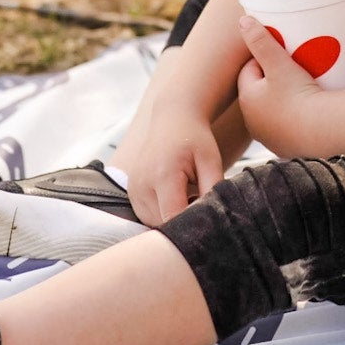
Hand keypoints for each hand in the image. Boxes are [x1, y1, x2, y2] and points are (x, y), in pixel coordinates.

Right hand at [115, 104, 225, 227]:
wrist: (173, 119)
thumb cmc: (195, 139)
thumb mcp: (211, 161)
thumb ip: (212, 191)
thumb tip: (213, 219)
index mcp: (162, 176)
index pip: (173, 217)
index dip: (192, 226)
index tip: (208, 221)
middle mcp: (142, 184)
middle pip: (162, 223)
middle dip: (182, 224)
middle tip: (201, 208)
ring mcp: (132, 189)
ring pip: (152, 223)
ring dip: (171, 220)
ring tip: (188, 201)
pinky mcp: (131, 191)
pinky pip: (146, 216)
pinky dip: (161, 214)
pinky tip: (177, 200)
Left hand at [235, 16, 324, 157]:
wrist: (323, 131)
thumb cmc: (298, 94)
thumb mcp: (278, 63)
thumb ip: (260, 40)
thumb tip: (242, 20)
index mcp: (247, 99)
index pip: (249, 71)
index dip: (263, 59)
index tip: (281, 55)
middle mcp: (252, 122)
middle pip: (259, 93)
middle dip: (271, 81)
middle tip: (293, 70)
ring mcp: (269, 137)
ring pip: (272, 112)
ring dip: (281, 102)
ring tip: (302, 91)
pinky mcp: (285, 148)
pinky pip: (286, 128)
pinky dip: (292, 120)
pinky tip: (306, 114)